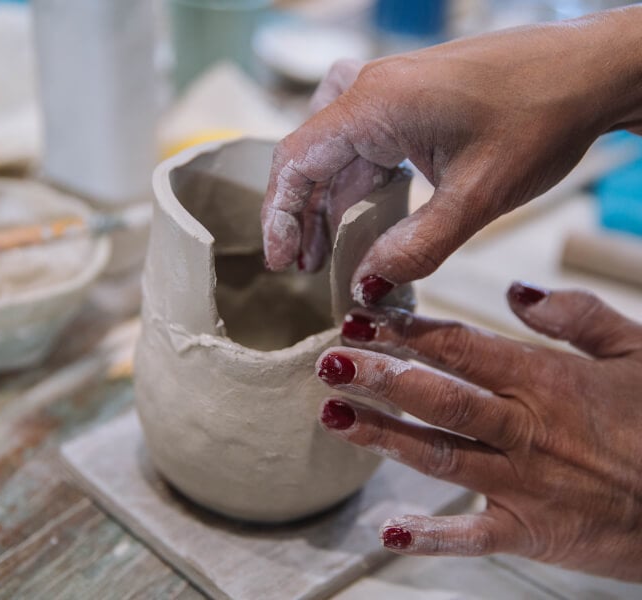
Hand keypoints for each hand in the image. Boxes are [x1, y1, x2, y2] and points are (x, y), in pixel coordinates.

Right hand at [261, 7, 641, 303]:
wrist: (590, 72)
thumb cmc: (542, 115)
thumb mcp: (477, 197)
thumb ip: (416, 248)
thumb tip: (367, 285)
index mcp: (374, 105)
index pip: (296, 161)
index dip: (279, 216)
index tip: (282, 260)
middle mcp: (371, 92)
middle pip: (309, 158)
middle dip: (301, 216)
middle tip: (304, 267)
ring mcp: (388, 94)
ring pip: (334, 155)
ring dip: (327, 204)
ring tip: (327, 254)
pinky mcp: (407, 102)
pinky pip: (362, 146)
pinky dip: (355, 186)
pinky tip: (362, 218)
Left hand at [315, 282, 641, 581]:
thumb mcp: (637, 351)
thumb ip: (576, 315)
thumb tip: (516, 290)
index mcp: (546, 380)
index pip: (460, 348)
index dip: (406, 332)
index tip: (362, 319)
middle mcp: (527, 429)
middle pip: (439, 399)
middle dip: (379, 378)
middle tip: (330, 362)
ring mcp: (526, 483)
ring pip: (440, 456)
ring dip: (383, 437)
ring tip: (333, 417)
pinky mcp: (532, 532)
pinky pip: (474, 536)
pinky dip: (430, 536)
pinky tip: (388, 529)